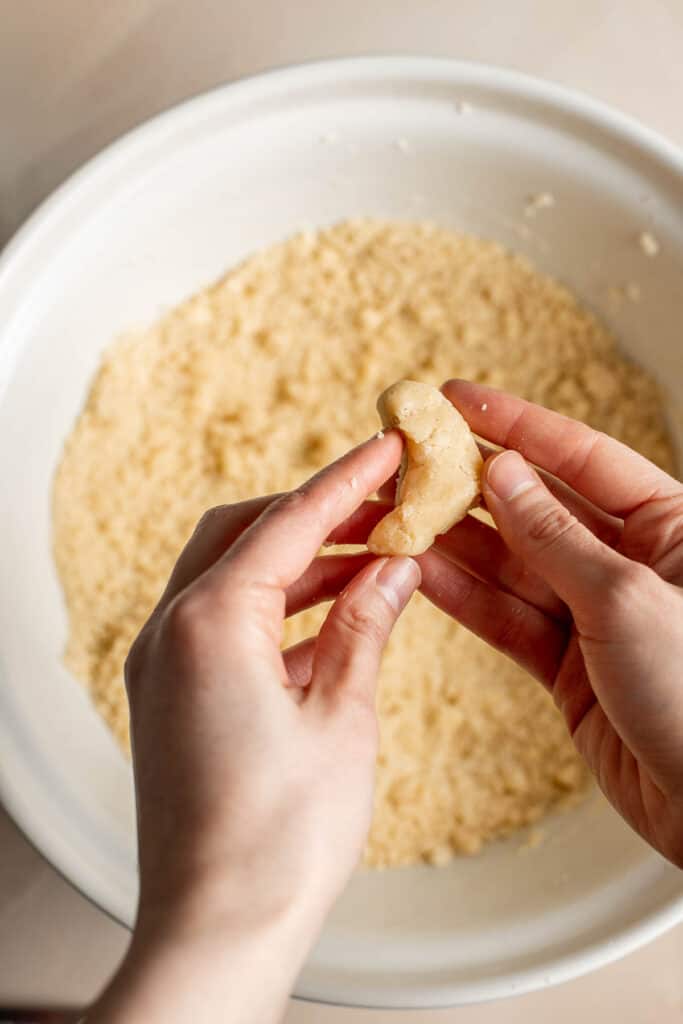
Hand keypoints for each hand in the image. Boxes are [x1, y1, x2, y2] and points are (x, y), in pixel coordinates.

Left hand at [87, 432, 419, 1023]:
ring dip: (300, 561)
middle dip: (317, 514)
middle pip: (246, 532)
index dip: (348, 481)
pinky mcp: (171, 695)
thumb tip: (395, 568)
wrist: (218, 929)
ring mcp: (163, 662)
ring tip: (374, 559)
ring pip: (232, 574)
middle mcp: (172, 630)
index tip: (391, 448)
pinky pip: (225, 622)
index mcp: (210, 622)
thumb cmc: (282, 835)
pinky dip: (278, 607)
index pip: (288, 522)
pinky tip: (333, 616)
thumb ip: (366, 626)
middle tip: (387, 507)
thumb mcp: (343, 715)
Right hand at [419, 380, 682, 868]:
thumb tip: (500, 473)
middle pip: (536, 508)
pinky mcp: (569, 667)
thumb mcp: (626, 599)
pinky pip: (507, 620)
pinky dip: (464, 598)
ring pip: (511, 566)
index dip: (515, 423)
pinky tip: (418, 573)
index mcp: (670, 526)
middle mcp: (630, 563)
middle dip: (471, 485)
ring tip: (394, 516)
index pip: (580, 456)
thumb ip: (554, 537)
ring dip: (454, 542)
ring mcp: (595, 615)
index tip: (454, 400)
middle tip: (407, 461)